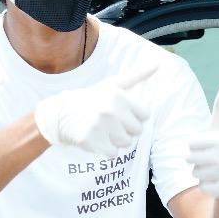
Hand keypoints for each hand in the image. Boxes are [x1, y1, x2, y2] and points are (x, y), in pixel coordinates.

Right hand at [34, 64, 155, 156]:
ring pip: (126, 143)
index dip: (133, 116)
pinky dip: (106, 150)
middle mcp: (110, 110)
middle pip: (137, 131)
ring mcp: (100, 126)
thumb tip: (158, 64)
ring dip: (116, 140)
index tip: (120, 112)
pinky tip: (96, 139)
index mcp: (119, 96)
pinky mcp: (91, 141)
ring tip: (102, 130)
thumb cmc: (92, 99)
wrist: (60, 113)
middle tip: (109, 122)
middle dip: (125, 129)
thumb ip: (136, 76)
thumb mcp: (113, 85)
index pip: (145, 116)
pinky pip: (113, 153)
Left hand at [186, 82, 218, 198]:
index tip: (207, 145)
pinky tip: (217, 179)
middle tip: (208, 158)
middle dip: (195, 159)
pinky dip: (206, 184)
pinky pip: (202, 186)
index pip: (191, 143)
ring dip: (200, 172)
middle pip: (191, 159)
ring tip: (213, 168)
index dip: (195, 145)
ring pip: (195, 173)